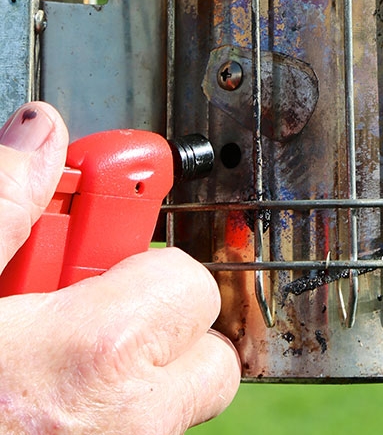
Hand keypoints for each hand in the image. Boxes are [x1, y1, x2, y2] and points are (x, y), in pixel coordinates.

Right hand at [0, 103, 239, 433]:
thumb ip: (2, 206)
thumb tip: (39, 134)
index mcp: (96, 359)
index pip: (187, 282)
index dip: (144, 260)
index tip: (104, 257)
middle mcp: (128, 427)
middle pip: (205, 355)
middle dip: (156, 322)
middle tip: (85, 313)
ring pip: (174, 409)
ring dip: (131, 376)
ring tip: (54, 364)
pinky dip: (109, 417)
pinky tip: (43, 404)